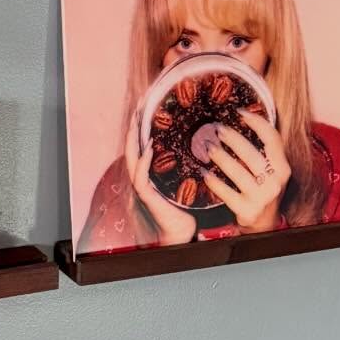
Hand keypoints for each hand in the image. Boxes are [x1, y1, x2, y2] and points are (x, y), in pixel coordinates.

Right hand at [124, 112, 196, 245]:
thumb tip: (208, 144)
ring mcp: (143, 186)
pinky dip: (143, 161)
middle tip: (137, 107)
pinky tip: (149, 148)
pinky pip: (140, 177)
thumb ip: (189, 165)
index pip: (141, 146)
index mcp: (151, 173)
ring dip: (132, 140)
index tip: (144, 109)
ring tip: (136, 121)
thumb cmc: (187, 208)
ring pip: (131, 159)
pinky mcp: (146, 196)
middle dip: (132, 128)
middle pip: (132, 148)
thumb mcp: (188, 181)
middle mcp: (143, 177)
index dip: (141, 128)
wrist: (182, 232)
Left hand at [203, 110, 289, 231]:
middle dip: (232, 139)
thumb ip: (264, 150)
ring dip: (220, 157)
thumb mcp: (271, 170)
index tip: (240, 112)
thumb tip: (243, 117)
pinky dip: (214, 181)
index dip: (257, 122)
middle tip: (218, 128)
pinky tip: (204, 172)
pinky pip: (226, 192)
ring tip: (208, 146)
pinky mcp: (247, 211)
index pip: (272, 139)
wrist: (264, 222)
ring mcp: (261, 198)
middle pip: (251, 154)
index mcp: (283, 168)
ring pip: (237, 172)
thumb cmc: (264, 188)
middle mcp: (275, 183)